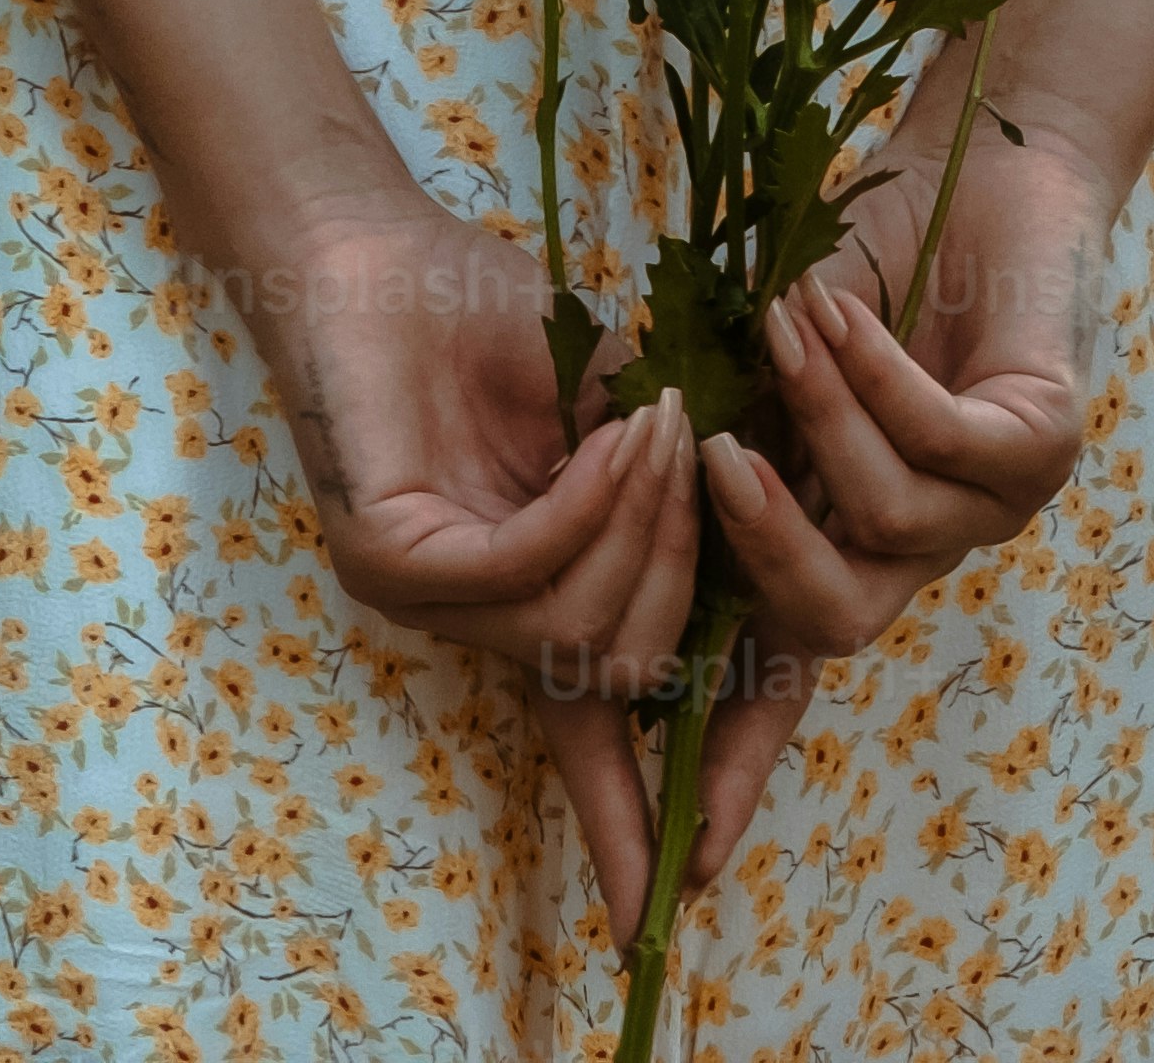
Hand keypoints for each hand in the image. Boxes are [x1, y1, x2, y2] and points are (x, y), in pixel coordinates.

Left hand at [242, 196, 697, 873]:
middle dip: (688, 571)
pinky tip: (615, 432)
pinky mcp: (390, 557)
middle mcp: (471, 621)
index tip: (672, 903)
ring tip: (663, 421)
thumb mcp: (622, 418)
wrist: (381, 251)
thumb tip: (772, 566)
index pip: (587, 746)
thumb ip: (677, 500)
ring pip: (581, 632)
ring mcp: (425, 597)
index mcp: (526, 600)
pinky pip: (524, 575)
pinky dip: (591, 505)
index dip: (634, 826)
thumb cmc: (490, 323)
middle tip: (704, 451)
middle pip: (623, 675)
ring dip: (650, 523)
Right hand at [663, 80, 1126, 891]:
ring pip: (883, 527)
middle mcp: (917, 547)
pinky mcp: (1045, 445)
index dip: (726, 773)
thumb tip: (612, 507)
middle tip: (711, 457)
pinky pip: (942, 446)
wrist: (975, 170)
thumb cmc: (855, 263)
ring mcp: (991, 507)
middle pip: (828, 623)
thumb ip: (703, 445)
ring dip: (820, 420)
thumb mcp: (748, 363)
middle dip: (760, 548)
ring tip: (788, 320)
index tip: (678, 878)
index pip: (776, 681)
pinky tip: (843, 309)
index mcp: (840, 543)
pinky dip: (876, 374)